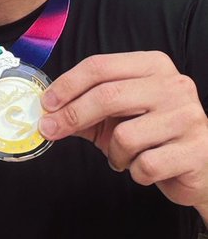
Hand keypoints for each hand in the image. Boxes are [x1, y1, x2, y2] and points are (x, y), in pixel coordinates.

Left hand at [39, 52, 207, 215]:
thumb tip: (47, 113)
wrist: (201, 166)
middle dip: (72, 115)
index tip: (46, 103)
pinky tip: (145, 169)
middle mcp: (174, 85)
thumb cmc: (154, 135)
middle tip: (50, 130)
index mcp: (154, 66)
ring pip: (124, 136)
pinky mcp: (194, 151)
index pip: (100, 66)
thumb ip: (86, 108)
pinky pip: (144, 165)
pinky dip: (135, 172)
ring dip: (114, 154)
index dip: (67, 85)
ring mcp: (187, 117)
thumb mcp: (119, 115)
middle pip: (107, 95)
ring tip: (125, 157)